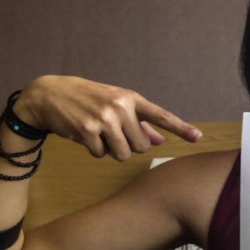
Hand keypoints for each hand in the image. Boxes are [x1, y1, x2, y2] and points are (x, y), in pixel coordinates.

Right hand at [12, 75, 202, 160]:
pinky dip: (95, 151)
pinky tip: (86, 135)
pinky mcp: (88, 131)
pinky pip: (101, 155)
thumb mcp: (117, 104)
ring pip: (123, 154)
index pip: (161, 115)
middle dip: (130, 146)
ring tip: (101, 135)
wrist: (51, 94)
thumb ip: (141, 123)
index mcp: (132, 98)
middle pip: (141, 146)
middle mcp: (121, 107)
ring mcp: (104, 119)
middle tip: (114, 133)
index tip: (198, 137)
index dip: (180, 128)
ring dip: (113, 151)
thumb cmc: (90, 100)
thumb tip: (160, 140)